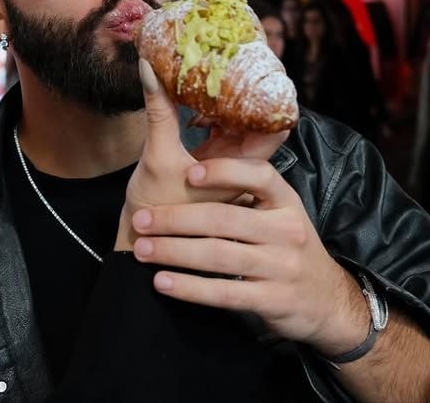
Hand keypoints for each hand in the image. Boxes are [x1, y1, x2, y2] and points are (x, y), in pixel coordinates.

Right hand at [115, 60, 287, 248]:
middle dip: (243, 90)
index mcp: (242, 168)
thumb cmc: (156, 208)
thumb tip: (150, 66)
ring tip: (210, 75)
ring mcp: (227, 165)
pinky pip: (221, 133)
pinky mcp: (211, 166)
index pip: (273, 127)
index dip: (269, 96)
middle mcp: (241, 166)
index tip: (255, 68)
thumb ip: (159, 110)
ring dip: (226, 102)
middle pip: (256, 119)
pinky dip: (212, 115)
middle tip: (229, 60)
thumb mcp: (157, 155)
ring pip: (238, 125)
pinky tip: (195, 105)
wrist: (142, 245)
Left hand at [131, 155, 366, 351]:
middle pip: (223, 219)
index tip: (187, 172)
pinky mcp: (272, 300)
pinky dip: (189, 288)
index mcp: (286, 201)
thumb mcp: (279, 213)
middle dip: (175, 219)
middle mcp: (286, 230)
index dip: (223, 171)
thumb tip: (190, 166)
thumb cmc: (288, 246)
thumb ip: (246, 193)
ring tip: (142, 249)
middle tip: (140, 220)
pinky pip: (223, 292)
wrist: (327, 301)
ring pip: (218, 256)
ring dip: (174, 252)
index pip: (259, 175)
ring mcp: (281, 266)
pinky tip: (163, 282)